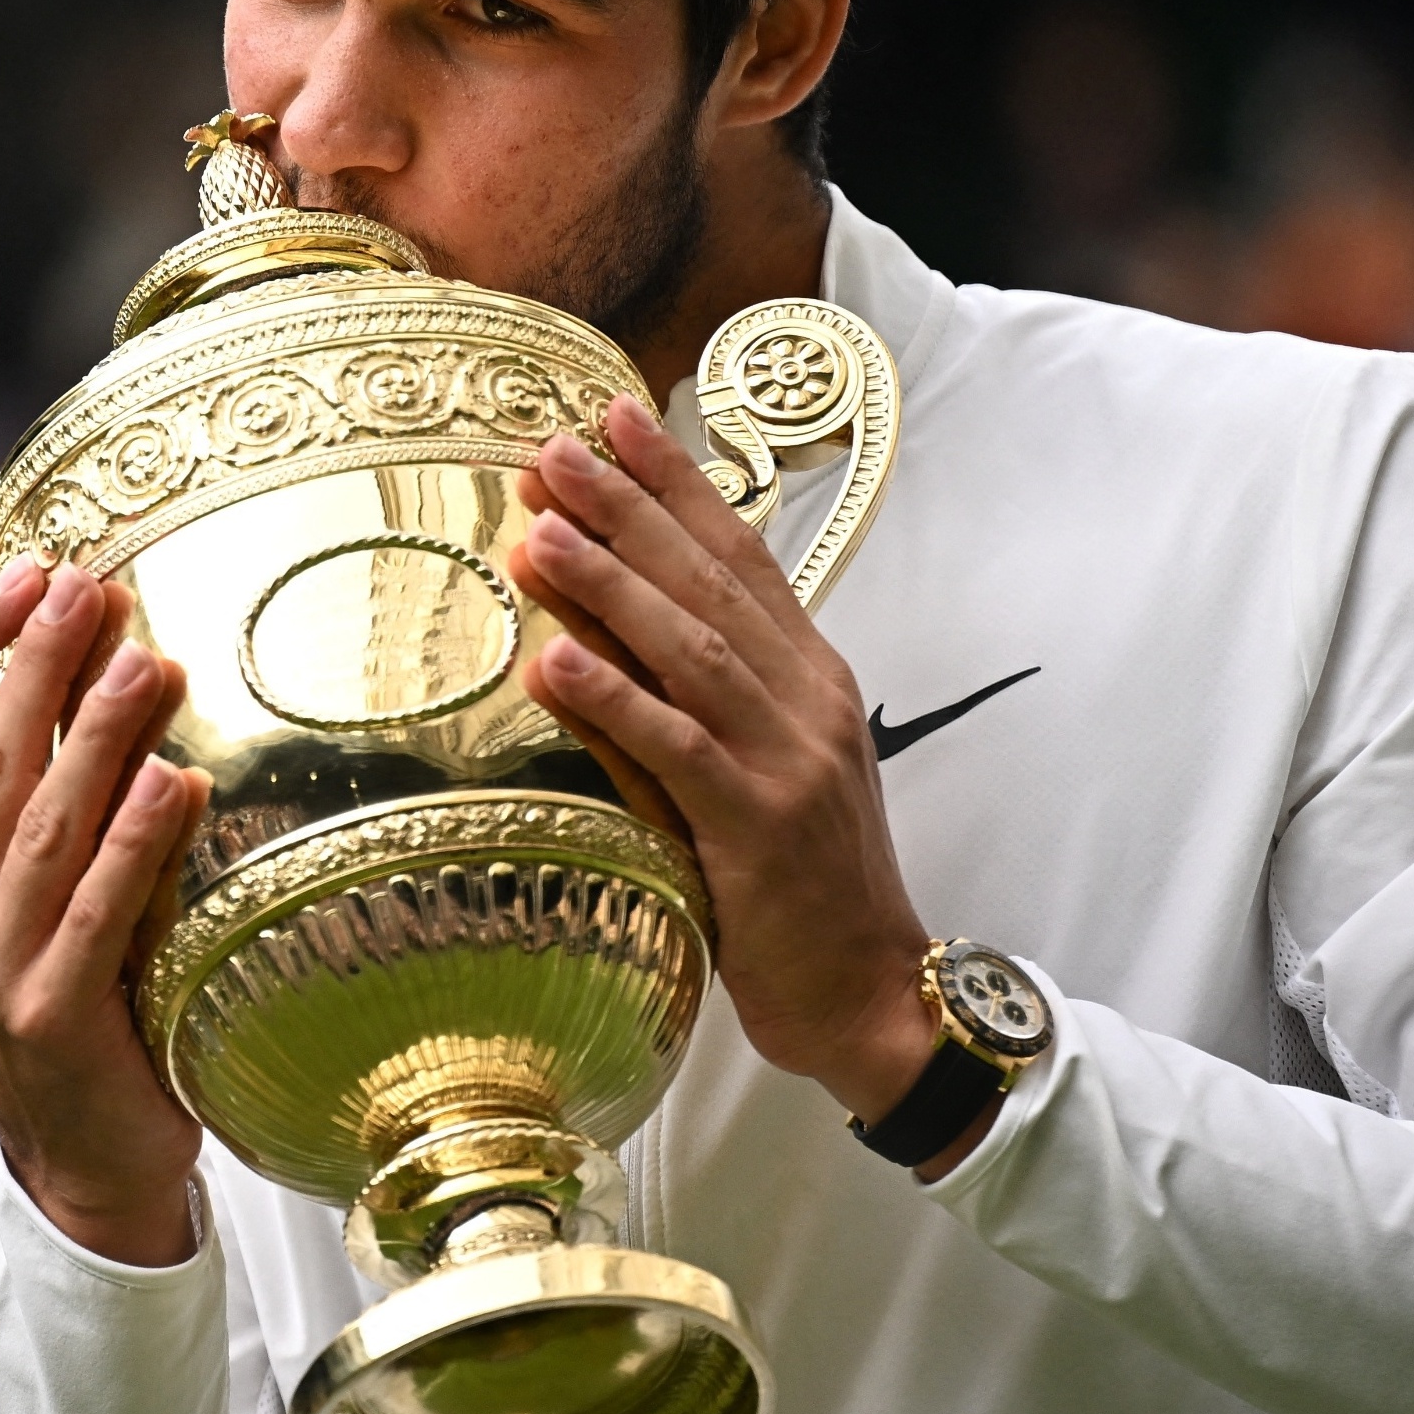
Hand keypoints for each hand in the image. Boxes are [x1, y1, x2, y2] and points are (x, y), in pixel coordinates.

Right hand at [0, 556, 211, 1263]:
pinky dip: (136, 842)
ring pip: (42, 826)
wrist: (81, 1164)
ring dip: (95, 735)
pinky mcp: (51, 1018)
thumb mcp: (34, 900)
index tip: (26, 573)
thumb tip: (111, 667)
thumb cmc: (73, 1008)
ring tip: (147, 660)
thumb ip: (46, 802)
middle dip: (38, 664)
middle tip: (92, 584)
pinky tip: (174, 783)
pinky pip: (97, 911)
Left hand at [515, 394, 946, 1146]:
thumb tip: (598, 633)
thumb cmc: (804, 888)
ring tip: (540, 531)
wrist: (873, 994)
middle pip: (711, 584)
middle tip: (555, 450)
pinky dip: (615, 699)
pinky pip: (677, 749)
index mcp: (813, 679)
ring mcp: (789, 763)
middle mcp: (808, 703)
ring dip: (613, 585)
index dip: (678, 485)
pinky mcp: (760, 829)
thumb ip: (696, 701)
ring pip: (694, 650)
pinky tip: (555, 659)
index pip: (741, 558)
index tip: (616, 419)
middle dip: (630, 509)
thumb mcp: (758, 772)